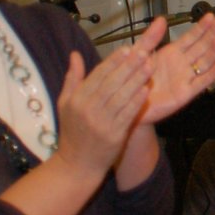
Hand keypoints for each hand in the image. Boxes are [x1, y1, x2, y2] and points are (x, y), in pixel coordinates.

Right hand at [53, 46, 151, 175]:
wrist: (76, 165)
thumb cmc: (72, 132)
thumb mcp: (65, 104)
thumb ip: (72, 78)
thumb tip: (75, 54)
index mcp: (76, 99)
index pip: (97, 75)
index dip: (113, 61)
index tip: (126, 49)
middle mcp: (87, 109)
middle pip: (111, 83)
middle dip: (128, 67)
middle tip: (143, 53)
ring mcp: (101, 123)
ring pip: (121, 96)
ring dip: (136, 80)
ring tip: (149, 67)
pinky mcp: (113, 135)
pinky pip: (127, 114)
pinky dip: (137, 101)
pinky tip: (146, 90)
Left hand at [136, 13, 214, 125]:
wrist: (131, 102)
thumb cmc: (135, 79)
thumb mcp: (140, 53)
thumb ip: (151, 37)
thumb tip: (161, 19)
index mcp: (172, 53)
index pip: (191, 37)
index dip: (201, 27)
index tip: (210, 16)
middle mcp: (182, 64)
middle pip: (201, 47)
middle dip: (211, 33)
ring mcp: (185, 78)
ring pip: (204, 63)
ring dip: (213, 51)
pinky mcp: (185, 93)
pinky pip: (201, 83)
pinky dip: (211, 75)